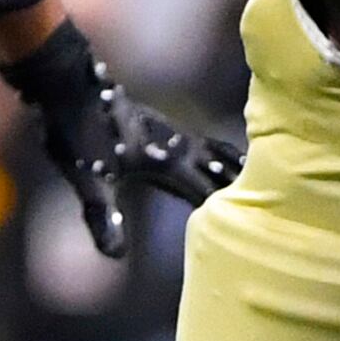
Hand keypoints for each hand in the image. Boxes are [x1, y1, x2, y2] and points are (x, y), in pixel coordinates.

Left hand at [0, 18, 245, 258]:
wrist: (68, 84)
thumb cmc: (77, 132)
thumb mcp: (87, 181)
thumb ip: (104, 218)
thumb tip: (115, 256)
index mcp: (166, 160)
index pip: (206, 192)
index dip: (226, 212)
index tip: (252, 231)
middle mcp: (178, 145)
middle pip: (222, 172)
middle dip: (244, 192)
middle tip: (271, 215)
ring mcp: (174, 133)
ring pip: (219, 154)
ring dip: (238, 172)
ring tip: (262, 188)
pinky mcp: (166, 127)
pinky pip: (207, 144)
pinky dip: (224, 155)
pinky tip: (225, 159)